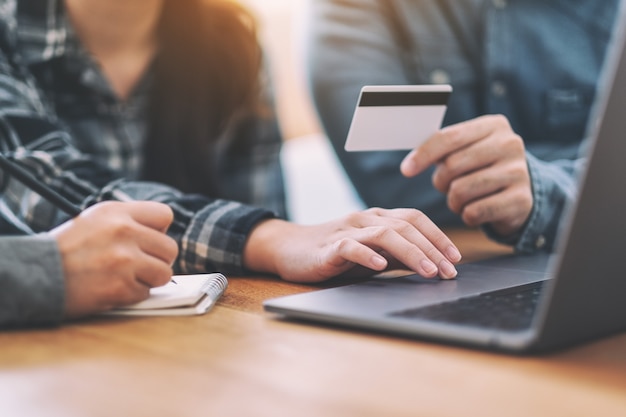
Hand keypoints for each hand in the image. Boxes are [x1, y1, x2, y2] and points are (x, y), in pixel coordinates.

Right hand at [49, 201, 178, 317]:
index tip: (149, 239)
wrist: (36, 275)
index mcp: (117, 212)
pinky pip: (146, 293)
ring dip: (149, 279)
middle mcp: (123, 232)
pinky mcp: (121, 287)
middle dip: (157, 259)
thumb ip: (129, 221)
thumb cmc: (68, 249)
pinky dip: (133, 294)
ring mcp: (124, 260)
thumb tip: (163, 233)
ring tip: (126, 276)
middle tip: (138, 264)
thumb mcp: (95, 220)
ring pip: (164, 273)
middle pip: (170, 248)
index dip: (160, 230)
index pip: (165, 215)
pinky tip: (112, 288)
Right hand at [243, 208, 461, 282]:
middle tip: (449, 271)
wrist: (290, 249)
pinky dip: (367, 255)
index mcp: (377, 218)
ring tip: (427, 271)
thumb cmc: (334, 253)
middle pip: (405, 226)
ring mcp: (347, 230)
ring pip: (384, 234)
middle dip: (432, 248)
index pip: (415, 219)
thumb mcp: (371, 254)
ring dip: (410, 252)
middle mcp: (365, 219)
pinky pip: (351, 246)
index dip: (438, 236)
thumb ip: (397, 256)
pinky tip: (380, 267)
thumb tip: (431, 265)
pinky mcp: (329, 247)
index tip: (456, 257)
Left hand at [400, 114, 532, 236]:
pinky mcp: (521, 200)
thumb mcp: (466, 150)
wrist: (519, 193)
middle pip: (452, 165)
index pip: (449, 137)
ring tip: (461, 199)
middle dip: (440, 181)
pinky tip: (475, 210)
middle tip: (447, 186)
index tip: (406, 170)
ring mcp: (519, 172)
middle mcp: (510, 144)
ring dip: (452, 201)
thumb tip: (409, 163)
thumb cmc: (480, 168)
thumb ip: (442, 148)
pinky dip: (467, 215)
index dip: (423, 154)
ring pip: (461, 191)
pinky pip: (474, 212)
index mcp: (493, 125)